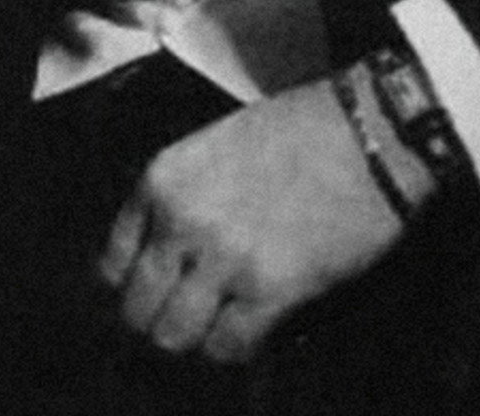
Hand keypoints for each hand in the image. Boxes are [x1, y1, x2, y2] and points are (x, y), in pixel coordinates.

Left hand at [97, 74, 426, 364]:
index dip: (130, 288)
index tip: (149, 296)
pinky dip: (234, 349)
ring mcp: (222, 258)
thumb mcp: (215, 147)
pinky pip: (228, 346)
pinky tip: (249, 331)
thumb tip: (168, 252)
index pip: (113, 261)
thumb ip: (183, 197)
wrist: (366, 134)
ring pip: (173, 335)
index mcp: (163, 179)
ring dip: (193, 339)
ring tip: (214, 327)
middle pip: (137, 308)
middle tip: (182, 320)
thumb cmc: (300, 130)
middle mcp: (181, 220)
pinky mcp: (269, 289)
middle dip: (157, 321)